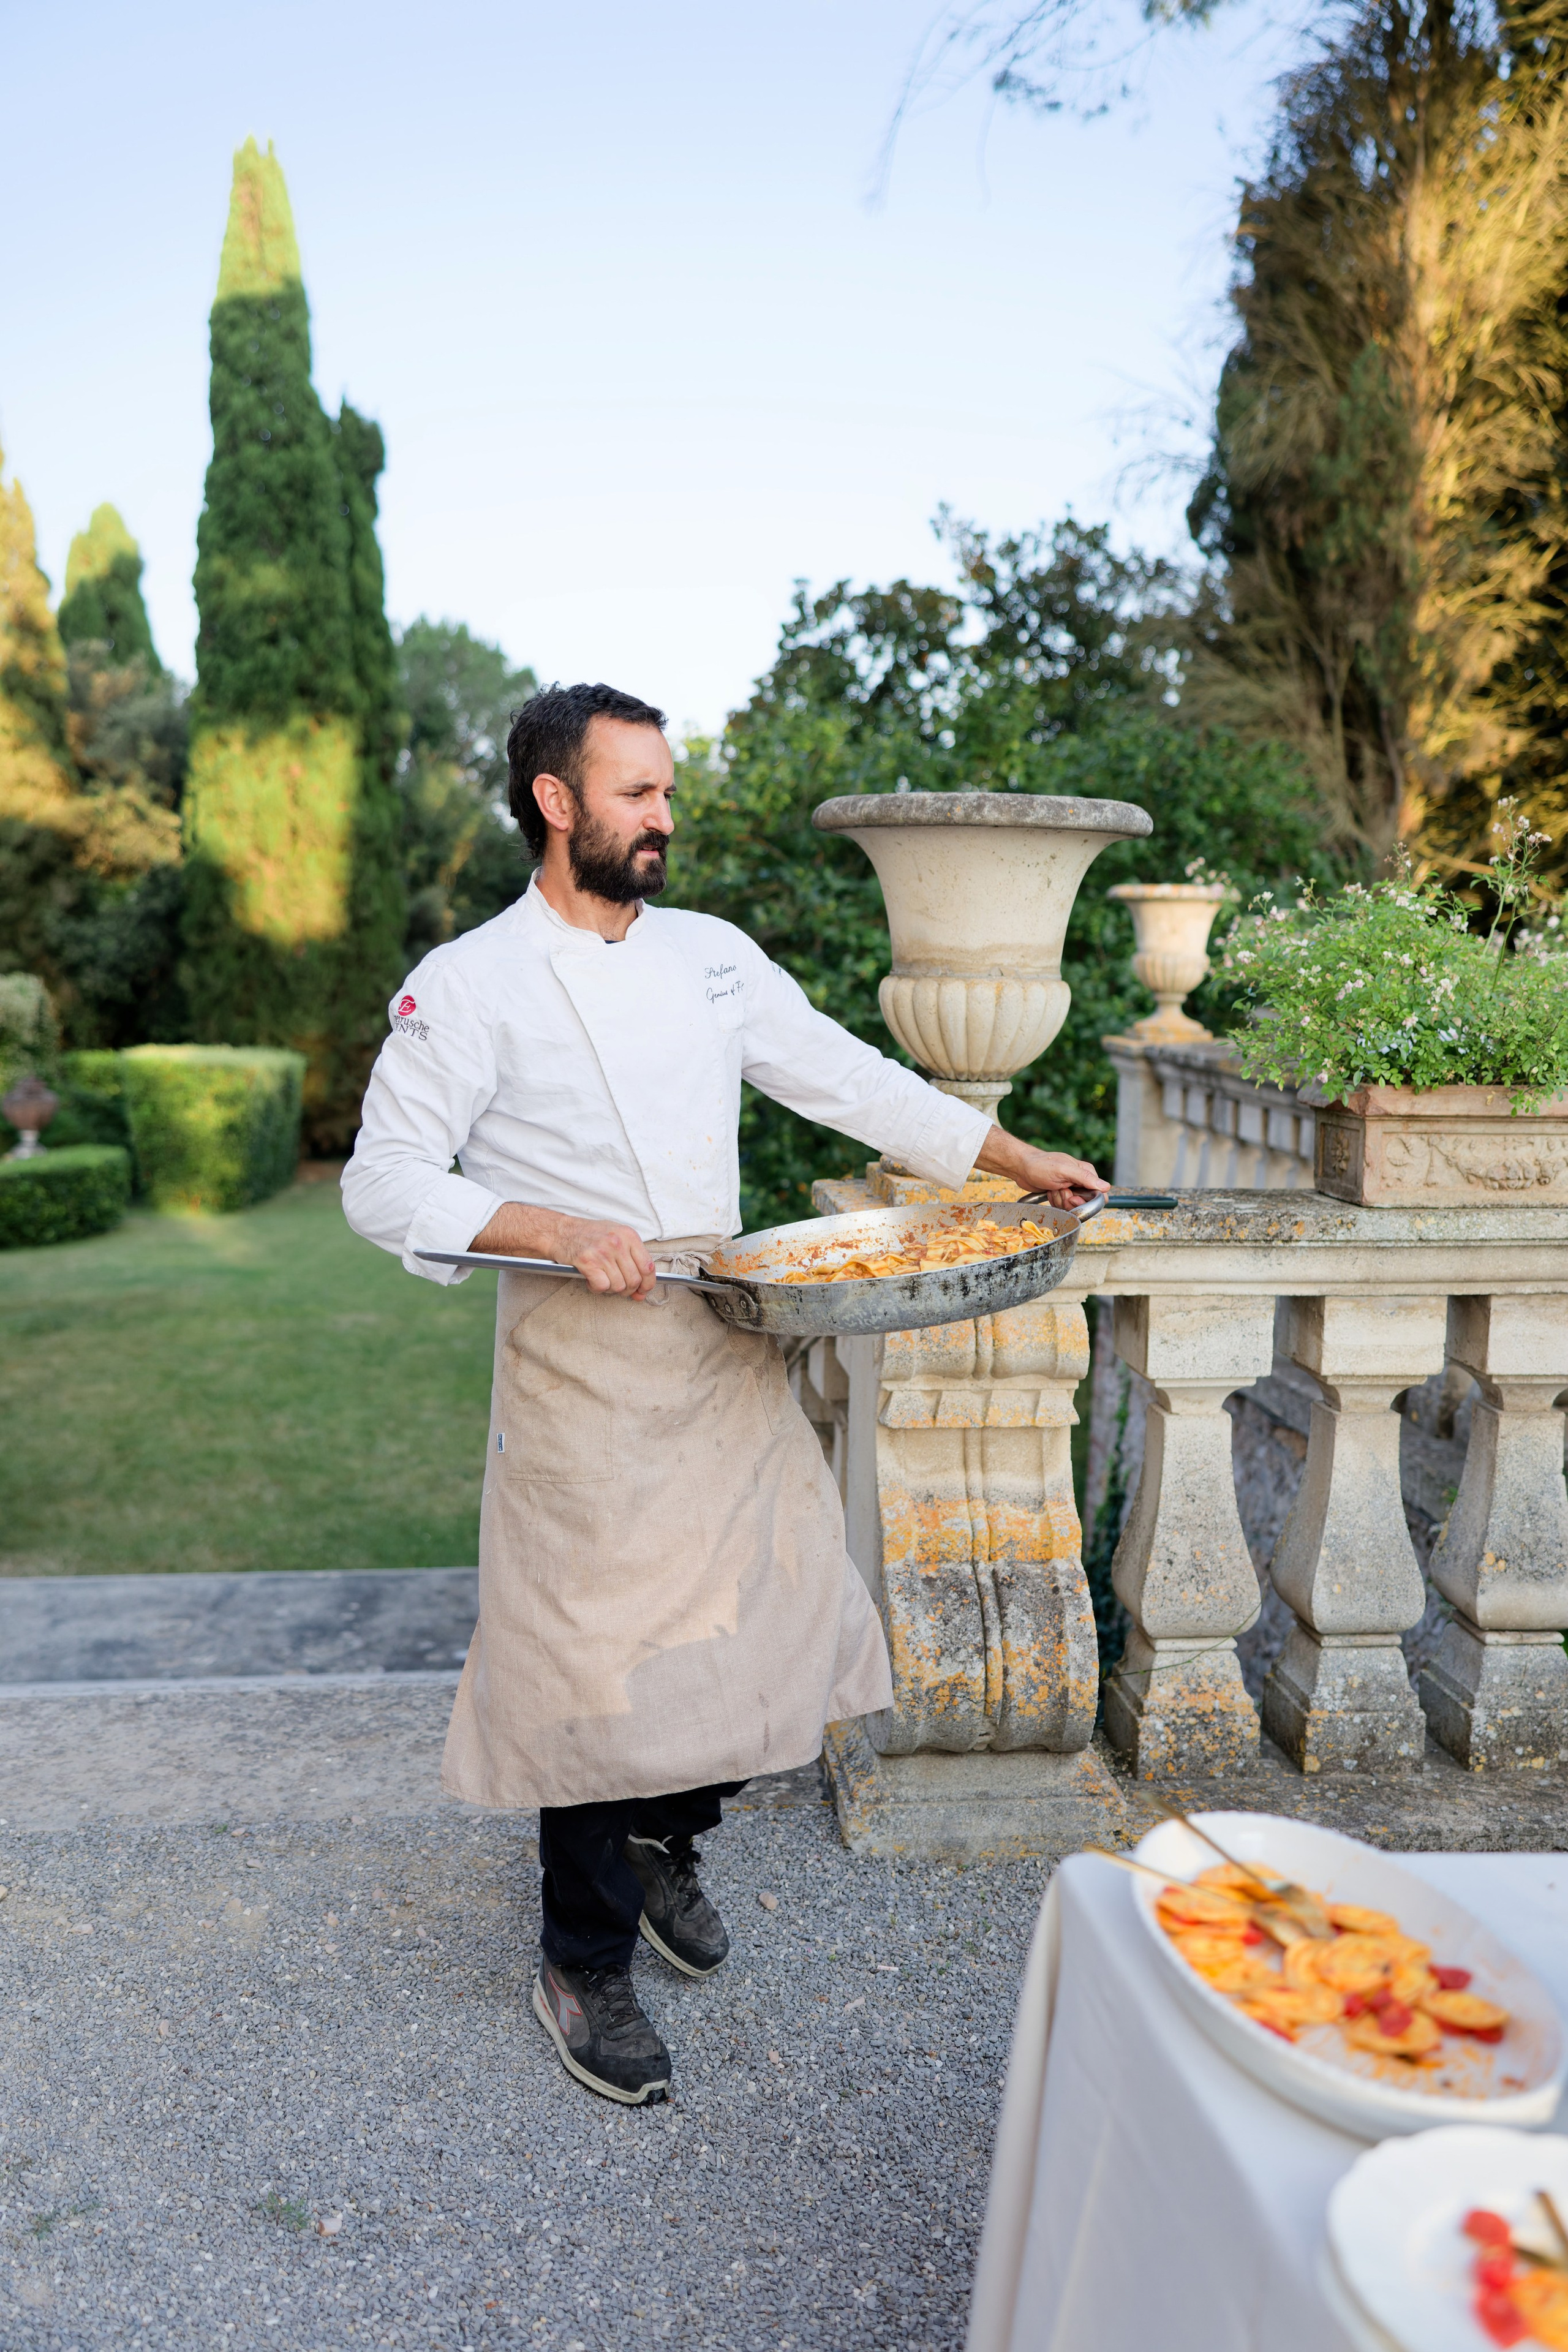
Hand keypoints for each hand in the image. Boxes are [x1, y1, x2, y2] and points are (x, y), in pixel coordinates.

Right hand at [468, 1203, 658, 1299]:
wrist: (560, 1231)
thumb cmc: (588, 1235)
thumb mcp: (616, 1237)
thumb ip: (631, 1258)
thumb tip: (642, 1287)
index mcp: (629, 1235)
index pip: (648, 1266)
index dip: (647, 1284)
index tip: (642, 1291)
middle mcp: (618, 1242)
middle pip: (634, 1280)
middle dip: (627, 1290)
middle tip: (616, 1287)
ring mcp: (603, 1251)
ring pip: (619, 1285)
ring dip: (610, 1289)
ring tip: (601, 1279)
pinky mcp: (587, 1261)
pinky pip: (602, 1286)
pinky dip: (597, 1288)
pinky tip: (591, 1281)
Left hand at [972, 1125, 1109, 1210]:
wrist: (1021, 1167)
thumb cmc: (1041, 1165)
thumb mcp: (1064, 1170)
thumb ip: (1085, 1178)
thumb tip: (1106, 1187)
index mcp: (1086, 1172)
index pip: (1098, 1194)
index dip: (1086, 1201)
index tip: (1073, 1198)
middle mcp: (1081, 1180)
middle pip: (1084, 1203)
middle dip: (1069, 1201)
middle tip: (1059, 1190)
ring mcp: (1071, 1188)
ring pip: (1072, 1206)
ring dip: (1060, 1201)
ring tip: (1052, 1189)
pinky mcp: (1061, 1194)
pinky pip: (1063, 1206)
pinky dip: (1055, 1202)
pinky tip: (1049, 1193)